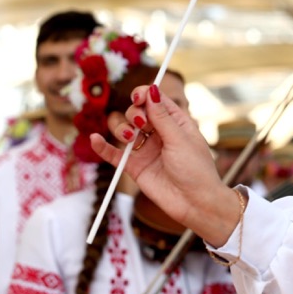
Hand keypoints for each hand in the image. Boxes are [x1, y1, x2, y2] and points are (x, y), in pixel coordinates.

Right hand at [91, 85, 240, 245]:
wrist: (195, 203)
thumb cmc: (196, 170)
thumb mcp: (181, 140)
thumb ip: (162, 117)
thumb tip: (152, 89)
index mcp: (176, 123)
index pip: (155, 101)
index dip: (144, 95)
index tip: (139, 97)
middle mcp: (158, 134)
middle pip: (135, 112)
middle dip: (134, 113)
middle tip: (142, 125)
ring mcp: (145, 149)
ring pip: (122, 129)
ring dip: (120, 127)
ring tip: (130, 137)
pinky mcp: (134, 166)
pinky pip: (113, 153)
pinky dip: (102, 146)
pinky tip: (96, 139)